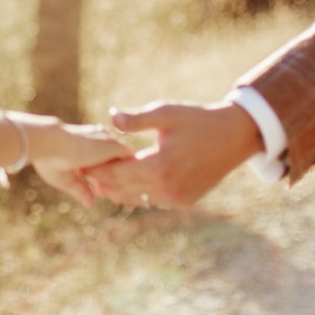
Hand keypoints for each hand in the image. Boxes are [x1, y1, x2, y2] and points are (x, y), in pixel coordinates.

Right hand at [26, 120, 131, 208]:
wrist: (50, 143)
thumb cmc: (49, 160)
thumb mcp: (65, 178)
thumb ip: (80, 189)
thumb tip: (90, 204)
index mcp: (82, 144)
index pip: (98, 159)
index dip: (100, 177)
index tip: (100, 193)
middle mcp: (95, 140)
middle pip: (111, 160)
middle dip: (113, 179)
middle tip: (115, 199)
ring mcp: (105, 142)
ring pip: (121, 161)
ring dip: (120, 178)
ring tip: (118, 198)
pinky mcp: (115, 146)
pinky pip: (128, 160)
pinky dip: (126, 174)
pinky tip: (123, 189)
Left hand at [79, 101, 260, 208]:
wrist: (233, 136)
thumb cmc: (197, 120)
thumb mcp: (166, 113)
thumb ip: (136, 119)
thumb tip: (111, 118)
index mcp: (160, 167)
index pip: (118, 174)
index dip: (97, 170)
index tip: (81, 164)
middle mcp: (168, 189)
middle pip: (123, 190)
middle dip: (103, 181)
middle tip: (83, 173)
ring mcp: (177, 199)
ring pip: (137, 199)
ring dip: (119, 189)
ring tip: (100, 179)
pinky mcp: (185, 202)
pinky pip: (153, 200)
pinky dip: (138, 192)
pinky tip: (126, 181)